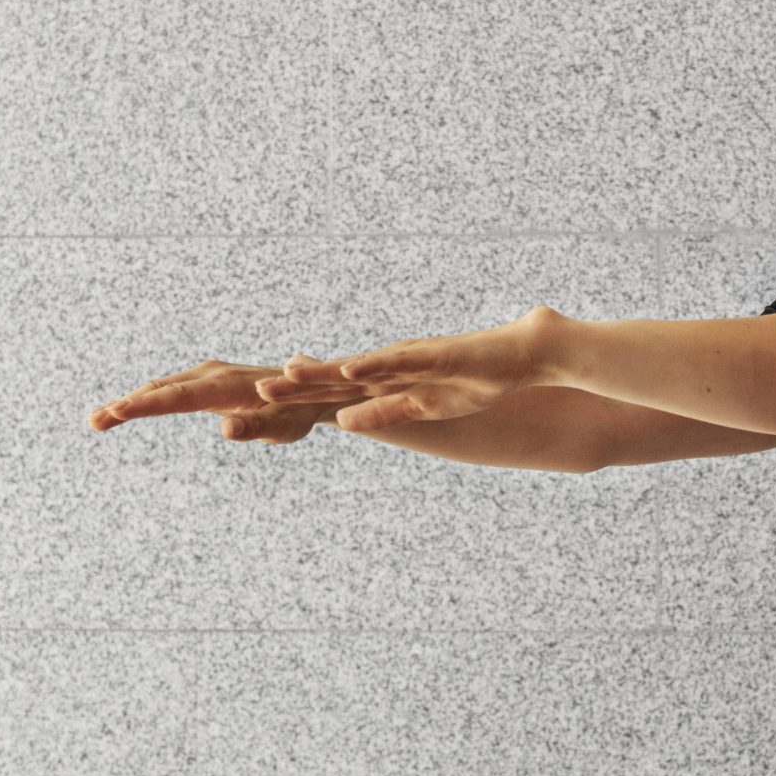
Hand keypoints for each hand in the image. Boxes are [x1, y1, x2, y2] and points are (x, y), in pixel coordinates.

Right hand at [89, 356, 358, 441]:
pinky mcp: (207, 383)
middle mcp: (210, 375)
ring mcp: (207, 376)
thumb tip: (225, 429)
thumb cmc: (297, 414)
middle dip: (125, 405)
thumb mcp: (281, 427)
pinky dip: (146, 400)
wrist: (313, 391)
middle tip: (94, 422)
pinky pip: (170, 391)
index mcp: (223, 385)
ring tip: (98, 420)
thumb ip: (253, 428)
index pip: (175, 397)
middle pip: (159, 389)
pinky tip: (126, 411)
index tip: (115, 413)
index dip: (143, 406)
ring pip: (161, 388)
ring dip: (130, 403)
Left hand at [254, 306, 564, 432]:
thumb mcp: (420, 409)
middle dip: (296, 387)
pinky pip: (400, 362)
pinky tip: (350, 370)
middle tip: (254, 393)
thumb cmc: (473, 381)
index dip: (297, 401)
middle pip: (335, 380)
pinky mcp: (434, 354)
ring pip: (358, 367)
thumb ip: (383, 412)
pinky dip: (374, 365)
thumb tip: (343, 422)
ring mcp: (410, 358)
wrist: (520, 354)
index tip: (258, 407)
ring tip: (286, 376)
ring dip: (324, 372)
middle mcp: (389, 366)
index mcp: (384, 381)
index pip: (332, 394)